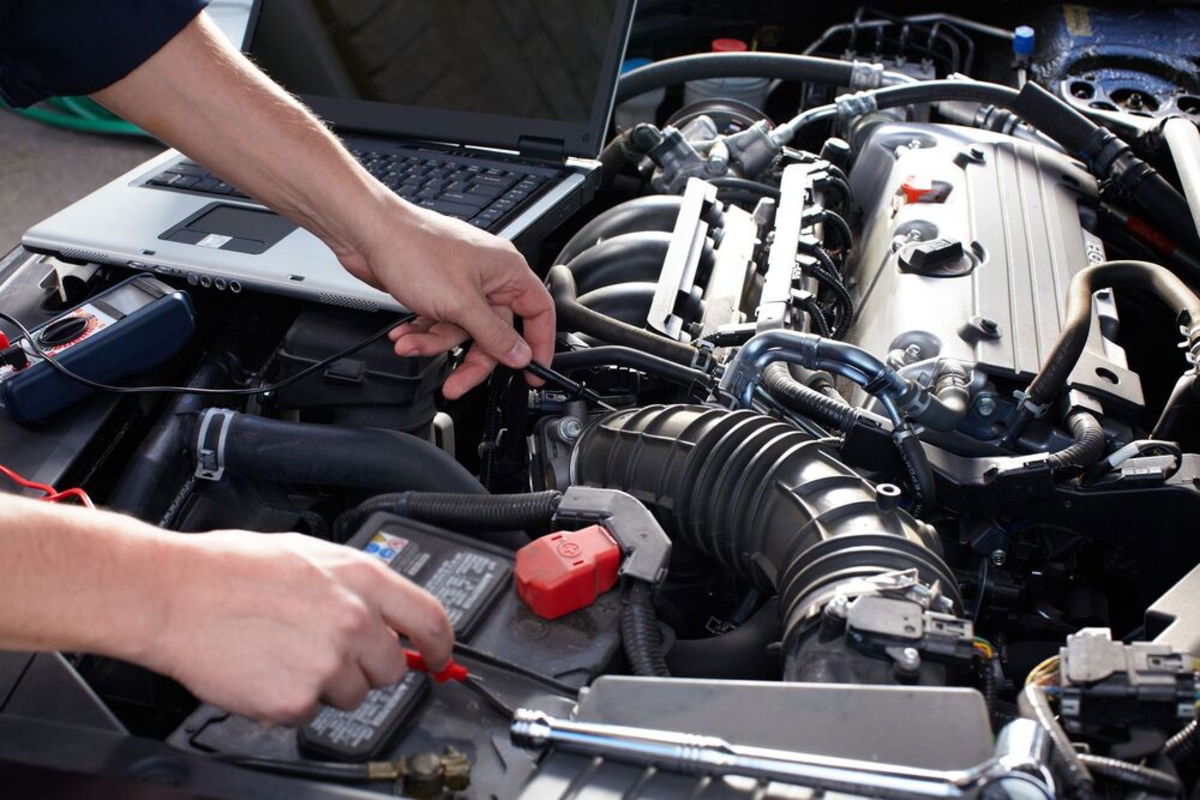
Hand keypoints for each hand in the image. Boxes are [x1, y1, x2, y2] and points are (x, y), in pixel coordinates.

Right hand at [149, 531, 452, 724]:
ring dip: (326, 685)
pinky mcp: (296, 700)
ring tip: (284, 654)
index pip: (428, 619)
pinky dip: (289, 703)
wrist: (173, 595)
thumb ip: (354, 583)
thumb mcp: (309, 554)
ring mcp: (327, 664)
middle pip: (391, 668)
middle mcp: (353, 622)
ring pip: (352, 695)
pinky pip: (308, 714)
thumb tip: (384, 609)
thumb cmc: (229, 568)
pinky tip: (264, 671)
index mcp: (361, 579)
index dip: (439, 644)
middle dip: (366, 667)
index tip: (438, 656)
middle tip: (326, 652)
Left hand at [338, 199, 554, 399]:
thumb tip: (520, 355)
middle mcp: (489, 277)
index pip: (539, 313)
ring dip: (435, 343)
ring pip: (463, 332)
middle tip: (458, 382)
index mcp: (507, 271)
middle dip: (473, 359)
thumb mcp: (461, 304)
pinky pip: (441, 323)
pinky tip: (405, 334)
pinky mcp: (438, 290)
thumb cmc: (414, 249)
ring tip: (412, 345)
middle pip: (496, 333)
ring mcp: (462, 284)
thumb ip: (494, 335)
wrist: (368, 233)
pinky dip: (423, 333)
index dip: (539, 344)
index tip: (532, 371)